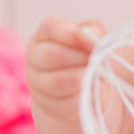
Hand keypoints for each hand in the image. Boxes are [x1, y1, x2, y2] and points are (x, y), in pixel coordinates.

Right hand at [26, 17, 108, 133]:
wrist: (79, 87)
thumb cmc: (85, 56)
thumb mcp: (92, 38)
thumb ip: (95, 32)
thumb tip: (95, 36)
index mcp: (46, 34)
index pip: (51, 28)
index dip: (72, 34)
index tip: (92, 42)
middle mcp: (36, 57)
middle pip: (52, 55)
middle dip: (80, 58)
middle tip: (97, 61)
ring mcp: (38, 83)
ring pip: (58, 82)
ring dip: (83, 79)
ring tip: (98, 77)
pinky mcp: (48, 105)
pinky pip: (67, 104)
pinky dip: (85, 98)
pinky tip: (94, 92)